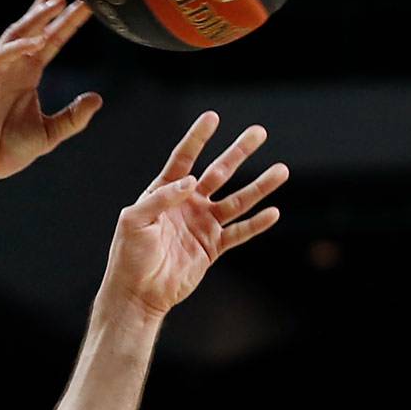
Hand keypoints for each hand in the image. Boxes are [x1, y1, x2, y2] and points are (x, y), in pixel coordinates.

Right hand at [0, 0, 102, 185]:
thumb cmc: (6, 151)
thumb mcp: (49, 133)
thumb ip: (73, 117)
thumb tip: (97, 98)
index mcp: (27, 74)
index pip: (52, 40)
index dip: (68, 21)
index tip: (87, 3)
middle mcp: (11, 67)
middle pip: (33, 27)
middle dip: (50, 3)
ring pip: (17, 35)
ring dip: (36, 17)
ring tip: (58, 1)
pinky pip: (1, 58)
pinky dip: (19, 47)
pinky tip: (38, 40)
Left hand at [103, 113, 289, 318]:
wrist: (137, 292)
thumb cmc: (128, 256)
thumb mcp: (134, 221)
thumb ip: (160, 198)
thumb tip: (191, 180)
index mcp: (164, 194)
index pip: (183, 160)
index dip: (197, 139)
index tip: (213, 117)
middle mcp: (187, 205)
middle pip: (218, 173)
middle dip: (238, 153)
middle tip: (259, 132)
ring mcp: (202, 225)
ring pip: (236, 200)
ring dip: (259, 186)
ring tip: (282, 170)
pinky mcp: (212, 247)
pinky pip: (239, 232)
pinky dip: (256, 224)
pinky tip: (274, 212)